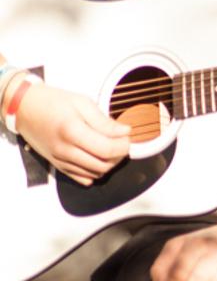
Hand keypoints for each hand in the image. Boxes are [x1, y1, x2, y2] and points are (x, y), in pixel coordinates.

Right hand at [13, 82, 131, 184]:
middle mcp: (65, 150)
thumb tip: (125, 132)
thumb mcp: (82, 103)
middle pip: (104, 164)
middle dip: (119, 155)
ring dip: (109, 164)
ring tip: (110, 147)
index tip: (127, 135)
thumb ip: (104, 121)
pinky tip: (97, 158)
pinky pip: (82, 178)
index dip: (124, 145)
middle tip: (121, 141)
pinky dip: (95, 172)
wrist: (24, 108)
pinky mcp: (57, 165)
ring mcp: (60, 160)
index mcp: (72, 131)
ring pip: (95, 173)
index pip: (108, 149)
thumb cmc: (53, 102)